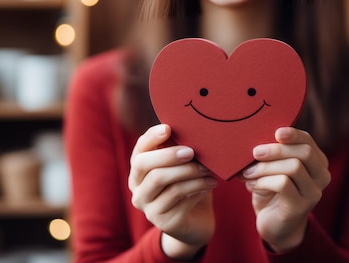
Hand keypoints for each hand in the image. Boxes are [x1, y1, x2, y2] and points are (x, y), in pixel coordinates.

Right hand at [128, 124, 216, 259]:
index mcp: (139, 172)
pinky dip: (198, 188)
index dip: (151, 137)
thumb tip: (192, 125)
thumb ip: (180, 149)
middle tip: (192, 151)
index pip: (138, 150)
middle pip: (145, 165)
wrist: (197, 221)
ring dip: (189, 172)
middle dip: (168, 155)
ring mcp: (148, 208)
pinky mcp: (164, 222)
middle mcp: (137, 190)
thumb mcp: (182, 166)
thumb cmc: (189, 185)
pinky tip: (211, 183)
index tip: (168, 128)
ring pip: (164, 182)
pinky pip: (180, 199)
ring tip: (208, 169)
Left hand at [241, 127, 330, 251]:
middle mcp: (322, 176)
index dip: (293, 134)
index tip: (276, 132)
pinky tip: (251, 185)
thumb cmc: (272, 191)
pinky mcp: (301, 207)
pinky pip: (283, 184)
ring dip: (265, 167)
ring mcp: (314, 193)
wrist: (274, 225)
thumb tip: (255, 141)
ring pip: (293, 167)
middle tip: (254, 153)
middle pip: (304, 153)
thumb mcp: (274, 168)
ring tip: (247, 173)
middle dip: (276, 150)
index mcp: (317, 162)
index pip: (308, 142)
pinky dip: (263, 181)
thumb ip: (273, 154)